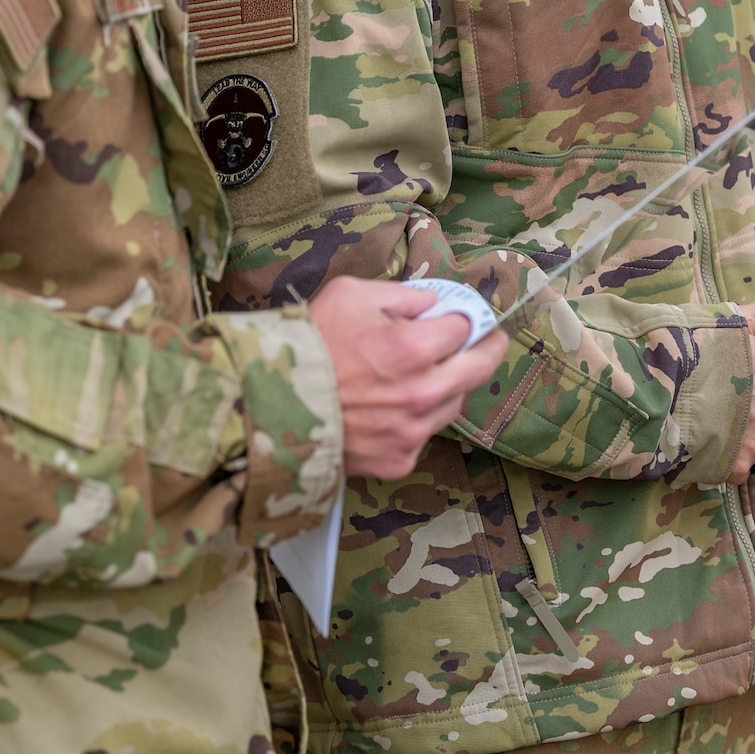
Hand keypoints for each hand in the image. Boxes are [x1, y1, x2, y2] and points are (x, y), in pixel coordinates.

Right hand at [308, 276, 507, 479]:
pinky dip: (416, 420)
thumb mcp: (352, 294)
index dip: (467, 317)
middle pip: (480, 368)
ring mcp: (412, 431)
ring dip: (448, 386)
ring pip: (454, 404)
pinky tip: (391, 408)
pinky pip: (423, 435)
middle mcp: (423, 393)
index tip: (468, 316)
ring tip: (422, 374)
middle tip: (488, 340)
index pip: (467, 327)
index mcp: (415, 348)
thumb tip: (435, 304)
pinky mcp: (397, 460)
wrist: (266, 406)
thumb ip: (404, 295)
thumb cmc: (308, 344)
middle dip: (487, 348)